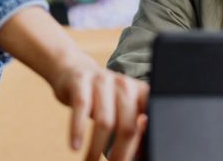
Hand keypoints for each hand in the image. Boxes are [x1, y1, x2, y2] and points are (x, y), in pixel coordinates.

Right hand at [0, 6, 148, 160]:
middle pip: (128, 126)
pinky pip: (82, 108)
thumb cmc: (102, 98)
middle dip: (121, 153)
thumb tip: (141, 156)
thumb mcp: (121, 108)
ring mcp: (103, 81)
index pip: (149, 121)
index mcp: (140, 92)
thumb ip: (133, 127)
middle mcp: (124, 84)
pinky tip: (75, 146)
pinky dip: (78, 130)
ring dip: (96, 148)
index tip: (139, 160)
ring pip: (105, 121)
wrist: (73, 70)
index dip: (145, 144)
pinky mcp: (81, 81)